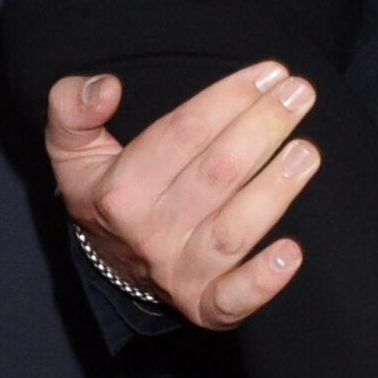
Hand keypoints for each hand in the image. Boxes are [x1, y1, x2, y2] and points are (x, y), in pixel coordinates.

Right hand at [45, 61, 319, 330]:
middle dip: (263, 128)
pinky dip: (263, 281)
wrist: (108, 261)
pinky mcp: (203, 306)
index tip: (269, 72)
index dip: (229, 98)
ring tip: (308, 150)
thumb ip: (72, 107)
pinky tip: (292, 251)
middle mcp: (149, 233)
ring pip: (233, 230)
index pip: (183, 133)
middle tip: (300, 93)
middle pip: (216, 174)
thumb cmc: (103, 186)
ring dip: (275, 190)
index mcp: (120, 190)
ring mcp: (178, 273)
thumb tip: (108, 88)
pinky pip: (233, 300)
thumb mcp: (70, 145)